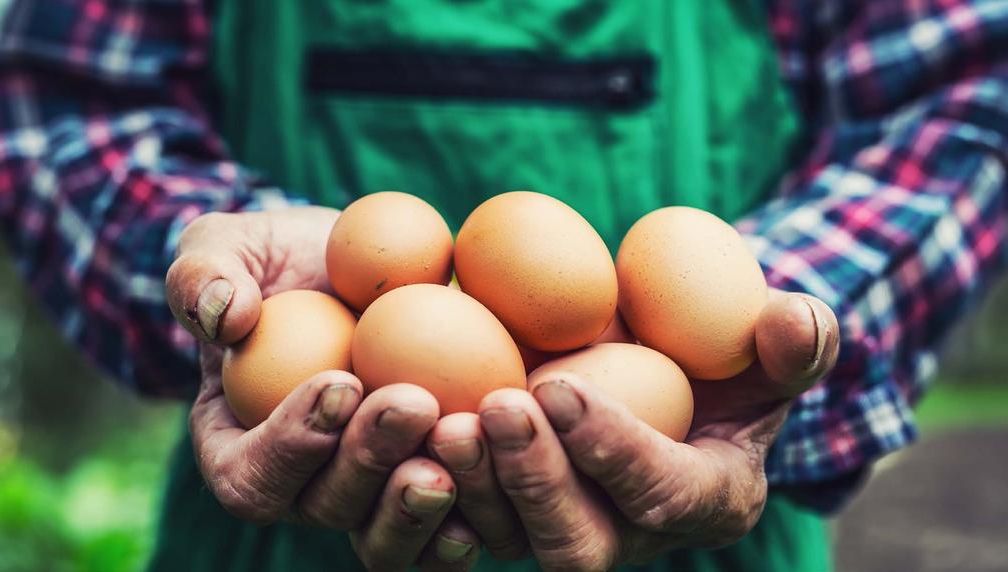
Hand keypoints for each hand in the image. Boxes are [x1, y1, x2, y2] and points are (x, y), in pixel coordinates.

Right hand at [166, 208, 480, 570]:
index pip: (251, 476)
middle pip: (327, 506)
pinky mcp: (422, 482)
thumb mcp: (224, 248)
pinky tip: (507, 474)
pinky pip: (445, 526)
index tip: (339, 381)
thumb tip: (225, 315)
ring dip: (423, 497)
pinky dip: (474, 511)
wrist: (349, 271)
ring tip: (461, 440)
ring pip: (387, 531)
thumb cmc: (275, 263)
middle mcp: (303, 486)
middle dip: (370, 460)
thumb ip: (203, 275)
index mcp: (239, 448)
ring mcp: (366, 493)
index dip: (292, 443)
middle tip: (414, 403)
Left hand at [429, 289, 838, 569]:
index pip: (664, 495)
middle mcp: (634, 536)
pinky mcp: (511, 512)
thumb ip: (796, 337)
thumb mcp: (774, 339)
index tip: (562, 384)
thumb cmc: (726, 353)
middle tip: (494, 407)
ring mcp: (566, 528)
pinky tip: (397, 434)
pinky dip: (428, 488)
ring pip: (509, 541)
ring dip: (472, 486)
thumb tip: (788, 321)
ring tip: (440, 419)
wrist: (663, 363)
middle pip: (578, 544)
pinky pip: (462, 523)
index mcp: (708, 500)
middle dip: (534, 483)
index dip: (614, 449)